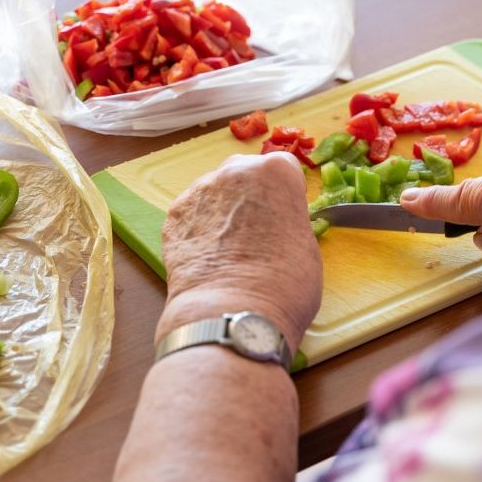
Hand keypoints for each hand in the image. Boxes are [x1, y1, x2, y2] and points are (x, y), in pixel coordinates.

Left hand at [157, 152, 321, 351]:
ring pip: (216, 191)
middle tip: (260, 228)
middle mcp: (235, 171)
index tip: (287, 213)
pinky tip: (211, 255)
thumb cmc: (284, 285)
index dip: (287, 192)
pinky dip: (201, 228)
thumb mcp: (307, 246)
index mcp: (276, 172)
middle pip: (246, 172)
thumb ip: (291, 221)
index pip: (285, 168)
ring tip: (231, 247)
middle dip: (252, 193)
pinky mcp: (173, 215)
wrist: (232, 313)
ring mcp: (199, 191)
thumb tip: (279, 225)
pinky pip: (193, 213)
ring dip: (225, 210)